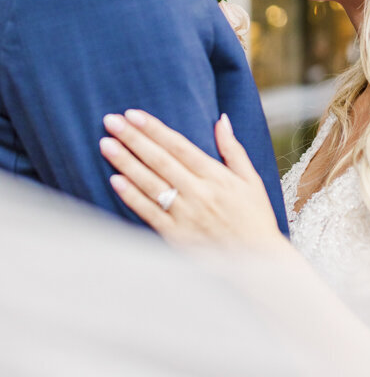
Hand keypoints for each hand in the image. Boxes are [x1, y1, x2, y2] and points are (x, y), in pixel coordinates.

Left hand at [99, 110, 281, 247]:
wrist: (256, 262)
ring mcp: (185, 215)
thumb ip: (233, 150)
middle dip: (133, 139)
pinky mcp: (176, 236)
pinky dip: (131, 196)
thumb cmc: (255, 218)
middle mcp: (199, 193)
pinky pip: (149, 212)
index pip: (179, 146)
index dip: (155, 129)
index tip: (134, 114)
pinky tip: (115, 180)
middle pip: (160, 160)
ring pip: (150, 184)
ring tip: (106, 144)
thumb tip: (221, 120)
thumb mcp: (251, 180)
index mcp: (216, 177)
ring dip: (126, 162)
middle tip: (111, 121)